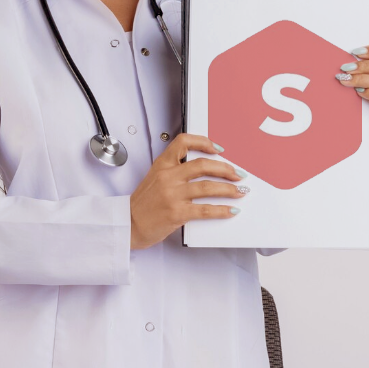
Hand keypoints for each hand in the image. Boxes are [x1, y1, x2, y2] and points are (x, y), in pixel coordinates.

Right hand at [129, 133, 246, 248]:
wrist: (128, 225)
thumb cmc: (143, 205)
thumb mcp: (154, 179)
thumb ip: (174, 172)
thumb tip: (203, 171)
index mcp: (162, 165)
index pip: (183, 142)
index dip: (204, 142)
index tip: (218, 149)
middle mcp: (168, 177)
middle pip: (203, 165)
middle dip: (226, 169)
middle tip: (237, 174)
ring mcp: (172, 195)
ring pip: (208, 187)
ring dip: (229, 189)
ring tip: (239, 191)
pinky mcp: (177, 213)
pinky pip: (206, 209)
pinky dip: (222, 210)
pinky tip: (231, 210)